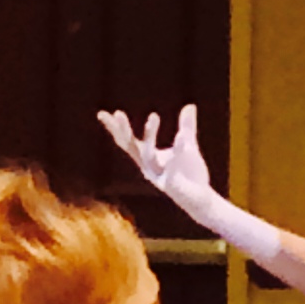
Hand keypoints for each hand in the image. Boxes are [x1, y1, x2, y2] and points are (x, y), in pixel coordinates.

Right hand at [96, 104, 214, 220]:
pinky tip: (181, 136)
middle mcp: (149, 167)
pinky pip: (173, 168)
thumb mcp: (187, 144)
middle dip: (124, 131)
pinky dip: (178, 150)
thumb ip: (186, 126)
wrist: (202, 199)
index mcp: (148, 157)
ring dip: (149, 135)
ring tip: (153, 115)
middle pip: (131, 147)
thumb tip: (190, 105)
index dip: (115, 128)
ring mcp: (160, 176)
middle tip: (118, 113)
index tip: (102, 114)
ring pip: (148, 156)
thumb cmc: (189, 173)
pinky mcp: (174, 185)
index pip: (127, 141)